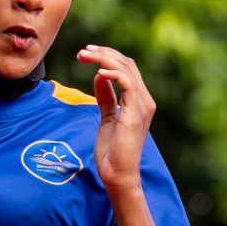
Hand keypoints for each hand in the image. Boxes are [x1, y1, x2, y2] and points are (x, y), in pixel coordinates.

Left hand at [78, 45, 154, 196]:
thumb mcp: (107, 117)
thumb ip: (106, 97)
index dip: (107, 56)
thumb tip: (99, 75)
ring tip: (85, 56)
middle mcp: (144, 101)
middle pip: (127, 64)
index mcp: (139, 100)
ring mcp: (142, 107)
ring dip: (104, 59)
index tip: (86, 53)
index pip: (126, 68)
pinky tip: (99, 72)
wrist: (117, 174)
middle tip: (82, 52)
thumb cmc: (112, 150)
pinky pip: (128, 85)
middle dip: (103, 53)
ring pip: (127, 70)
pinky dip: (114, 74)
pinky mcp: (135, 114)